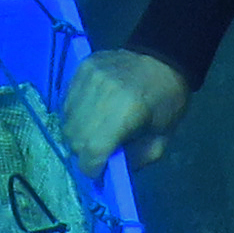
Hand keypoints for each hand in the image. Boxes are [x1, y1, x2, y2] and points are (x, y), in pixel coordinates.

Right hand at [59, 49, 191, 173]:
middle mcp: (102, 92)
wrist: (163, 59)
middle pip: (75, 137)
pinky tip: (88, 116)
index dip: (92, 169)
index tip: (100, 173)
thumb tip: (109, 173)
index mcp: (127, 112)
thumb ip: (135, 160)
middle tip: (97, 155)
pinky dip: (74, 114)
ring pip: (67, 120)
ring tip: (92, 134)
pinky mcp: (82, 67)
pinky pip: (66, 100)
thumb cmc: (167, 102)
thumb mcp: (160, 140)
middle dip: (83, 154)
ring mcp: (90, 77)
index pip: (92, 150)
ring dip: (77, 134)